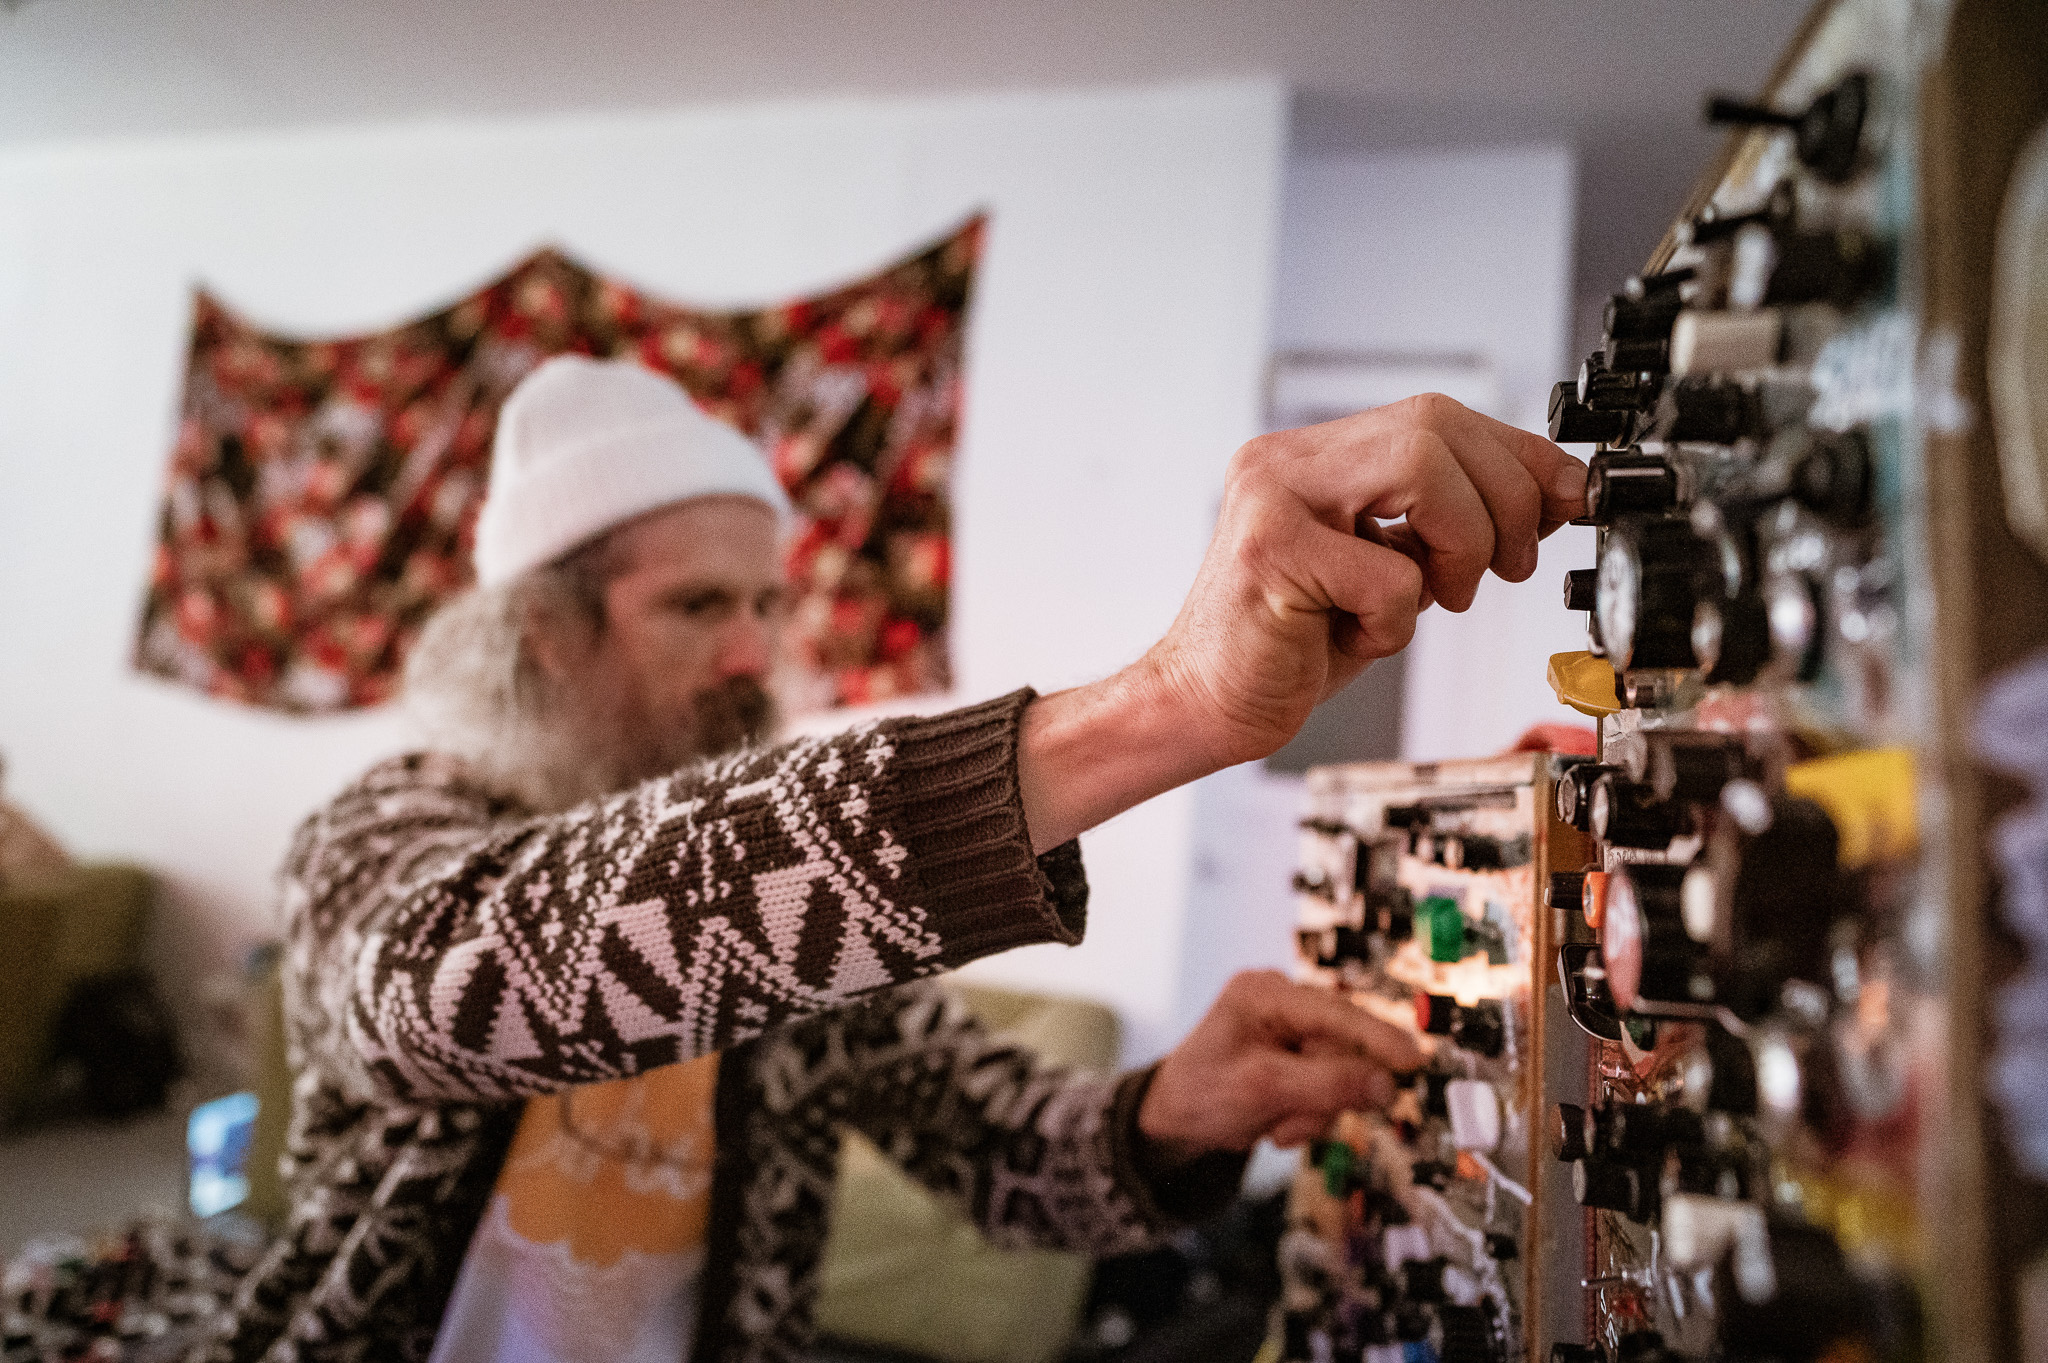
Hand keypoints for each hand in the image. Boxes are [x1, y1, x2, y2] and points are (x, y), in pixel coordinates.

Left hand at [1137, 970, 1425, 1163]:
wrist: (1175, 1121)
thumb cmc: (1199, 1094)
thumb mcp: (1261, 1090)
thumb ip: (1326, 1086)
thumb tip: (1384, 1084)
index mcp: (1264, 993)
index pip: (1335, 1013)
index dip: (1378, 1039)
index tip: (1413, 1061)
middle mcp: (1282, 1003)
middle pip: (1345, 1048)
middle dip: (1322, 1094)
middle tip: (1288, 1119)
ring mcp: (1293, 1031)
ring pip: (1343, 1074)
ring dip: (1314, 1111)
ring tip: (1274, 1120)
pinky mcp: (1301, 1058)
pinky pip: (1332, 1088)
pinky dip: (1310, 1114)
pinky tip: (1278, 1119)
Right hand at [1146, 395, 1586, 769]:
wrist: (1202, 706)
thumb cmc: (1292, 647)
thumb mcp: (1387, 570)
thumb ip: (1444, 523)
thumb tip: (1548, 494)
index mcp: (1312, 456)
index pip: (1437, 417)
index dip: (1516, 456)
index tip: (1563, 500)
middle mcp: (1285, 461)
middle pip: (1436, 427)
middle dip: (1503, 499)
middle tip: (1509, 566)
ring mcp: (1271, 500)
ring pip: (1421, 470)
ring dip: (1462, 545)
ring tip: (1436, 599)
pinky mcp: (1269, 555)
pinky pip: (1388, 572)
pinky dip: (1397, 622)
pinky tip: (1356, 638)